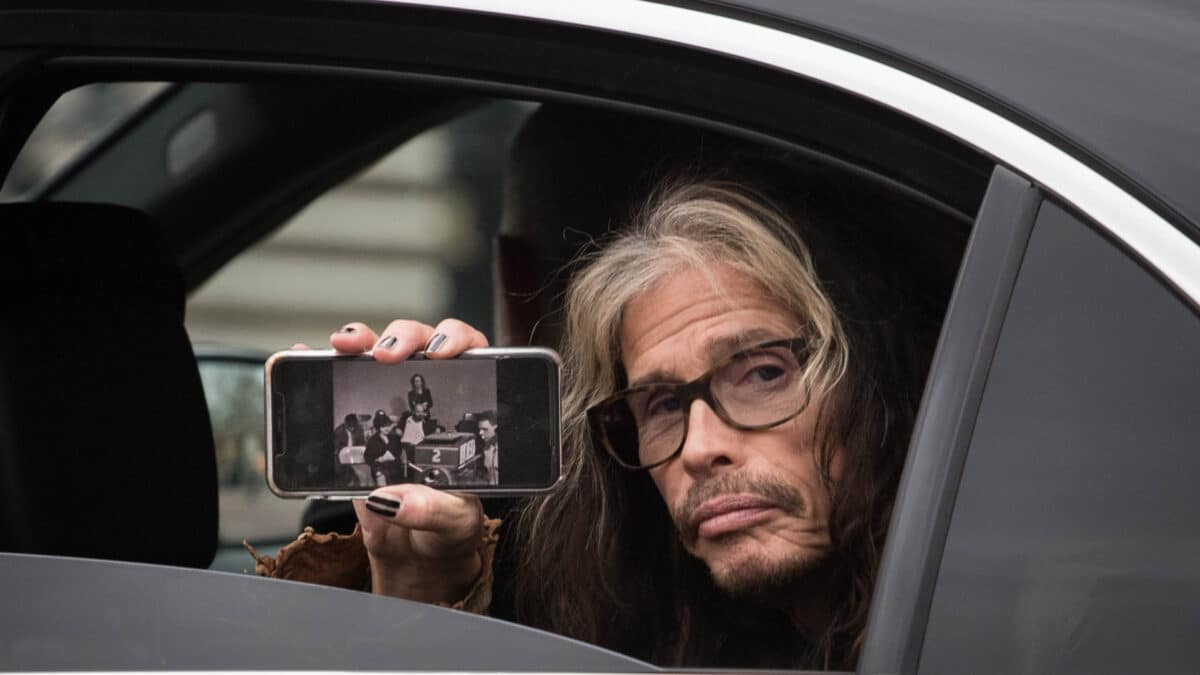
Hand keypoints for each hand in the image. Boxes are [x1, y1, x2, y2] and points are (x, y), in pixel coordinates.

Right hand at [326, 318, 489, 602]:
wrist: (413, 553)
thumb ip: (432, 510)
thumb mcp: (453, 523)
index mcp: (465, 415)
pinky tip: (307, 355)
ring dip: (361, 341)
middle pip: (421, 344)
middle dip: (402, 337)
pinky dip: (322, 364)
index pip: (473, 356)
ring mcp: (391, 405)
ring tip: (345, 345)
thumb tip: (394, 500)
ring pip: (378, 354)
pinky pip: (339, 382)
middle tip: (386, 354)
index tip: (439, 351)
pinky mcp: (357, 422)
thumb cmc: (446, 530)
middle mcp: (430, 401)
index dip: (457, 340)